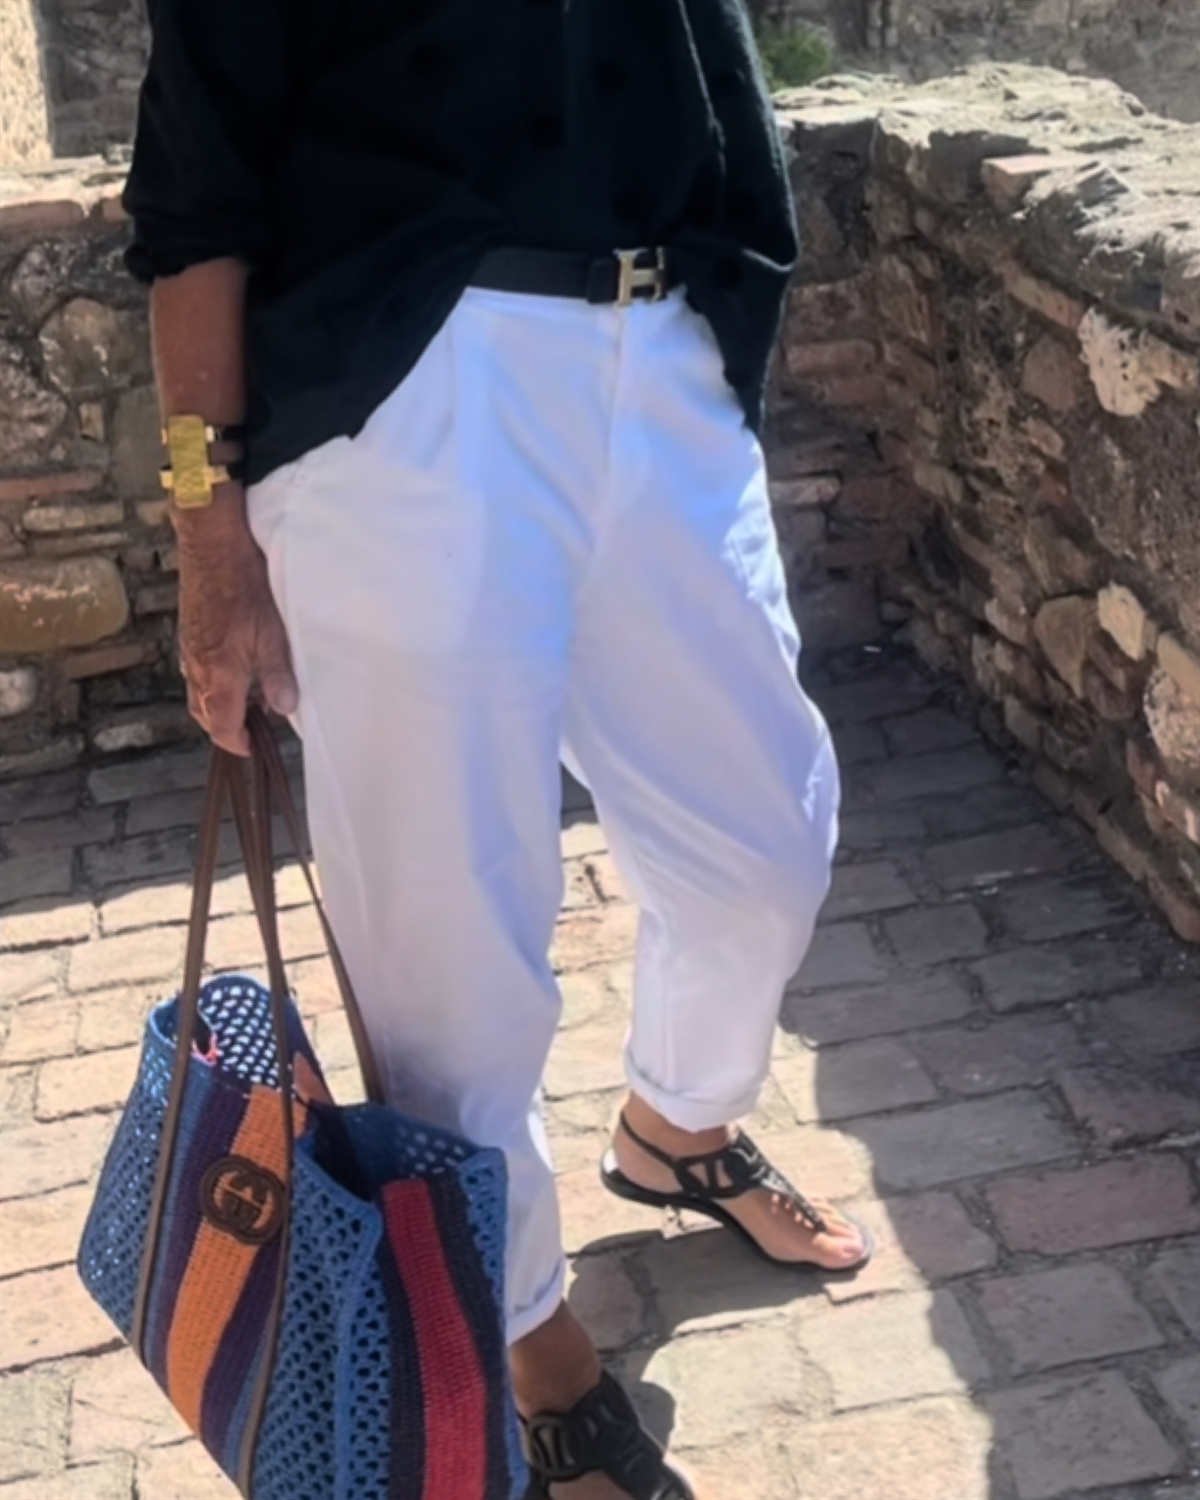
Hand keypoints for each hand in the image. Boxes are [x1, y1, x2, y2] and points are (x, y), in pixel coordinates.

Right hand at [174, 484, 297, 755]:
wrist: (211, 542)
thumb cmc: (244, 584)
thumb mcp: (272, 633)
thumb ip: (277, 675)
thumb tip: (285, 709)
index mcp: (219, 675)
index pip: (222, 726)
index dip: (238, 743)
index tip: (253, 748)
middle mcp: (198, 667)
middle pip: (205, 714)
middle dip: (225, 728)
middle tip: (251, 730)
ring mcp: (189, 647)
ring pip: (199, 691)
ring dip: (219, 703)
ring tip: (248, 700)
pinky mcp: (190, 629)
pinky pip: (196, 668)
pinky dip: (213, 679)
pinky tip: (234, 666)